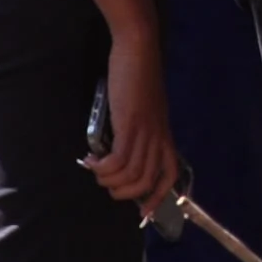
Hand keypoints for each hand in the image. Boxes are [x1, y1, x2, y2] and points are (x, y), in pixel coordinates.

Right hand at [85, 39, 179, 209]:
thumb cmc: (138, 73)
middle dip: (124, 193)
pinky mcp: (131, 125)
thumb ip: (138, 127)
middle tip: (106, 183)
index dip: (158, 197)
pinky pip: (119, 161)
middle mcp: (158, 137)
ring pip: (131, 176)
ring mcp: (146, 132)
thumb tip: (120, 148)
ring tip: (95, 170)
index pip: (170, 174)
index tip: (143, 213)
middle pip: (146, 182)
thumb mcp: (143, 106)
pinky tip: (91, 160)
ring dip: (109, 181)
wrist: (138, 49)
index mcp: (163, 134)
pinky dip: (103, 168)